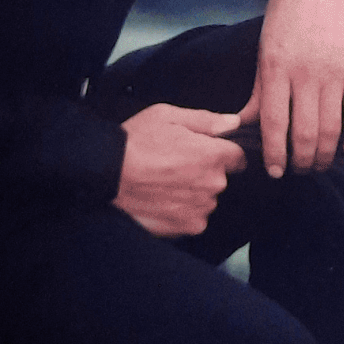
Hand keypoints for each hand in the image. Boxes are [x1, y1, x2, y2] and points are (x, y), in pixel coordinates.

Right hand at [115, 104, 246, 236]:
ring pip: (206, 199)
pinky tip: (163, 199)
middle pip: (220, 178)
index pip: (238, 157)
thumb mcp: (168, 116)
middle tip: (176, 166)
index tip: (208, 154)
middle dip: (204, 172)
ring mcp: (200, 208)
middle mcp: (211, 184)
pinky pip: (194, 218)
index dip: (224, 153)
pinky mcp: (186, 227)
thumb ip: (206, 120)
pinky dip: (183, 211)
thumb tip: (233, 123)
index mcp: (211, 155)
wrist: (105, 175)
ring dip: (194, 193)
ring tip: (165, 183)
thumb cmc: (134, 143)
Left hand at [240, 0, 343, 177]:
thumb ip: (259, 92)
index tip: (276, 171)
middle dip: (302, 162)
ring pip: (332, 130)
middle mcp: (305, 74)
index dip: (275, 155)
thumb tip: (244, 126)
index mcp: (276, 68)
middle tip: (299, 169)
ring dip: (326, 156)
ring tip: (320, 164)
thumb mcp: (264, 50)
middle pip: (306, 134)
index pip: (275, 124)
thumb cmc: (288, 15)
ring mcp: (334, 73)